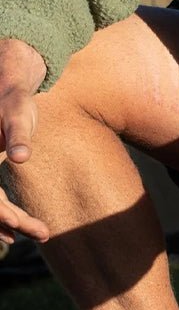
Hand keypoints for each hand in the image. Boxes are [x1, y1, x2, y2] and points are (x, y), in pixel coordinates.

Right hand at [0, 38, 49, 244]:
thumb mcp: (18, 111)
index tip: (31, 228)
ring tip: (38, 231)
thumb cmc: (14, 94)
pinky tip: (16, 224)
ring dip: (5, 222)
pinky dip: (1, 213)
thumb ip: (18, 134)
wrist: (8, 77)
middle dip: (11, 223)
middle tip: (44, 232)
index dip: (6, 216)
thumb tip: (19, 156)